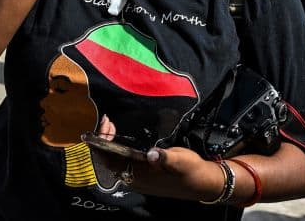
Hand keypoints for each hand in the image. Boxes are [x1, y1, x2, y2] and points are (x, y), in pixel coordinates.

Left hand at [88, 115, 225, 202]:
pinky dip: (118, 149)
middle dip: (104, 140)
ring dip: (110, 144)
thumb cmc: (191, 171)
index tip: (106, 125)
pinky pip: (123, 162)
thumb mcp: (181, 161)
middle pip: (109, 160)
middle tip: (108, 121)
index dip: (103, 144)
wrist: (202, 183)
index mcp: (140, 176)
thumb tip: (152, 153)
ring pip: (115, 161)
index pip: (111, 161)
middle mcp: (135, 179)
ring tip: (112, 126)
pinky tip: (122, 138)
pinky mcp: (143, 175)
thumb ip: (165, 158)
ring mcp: (138, 178)